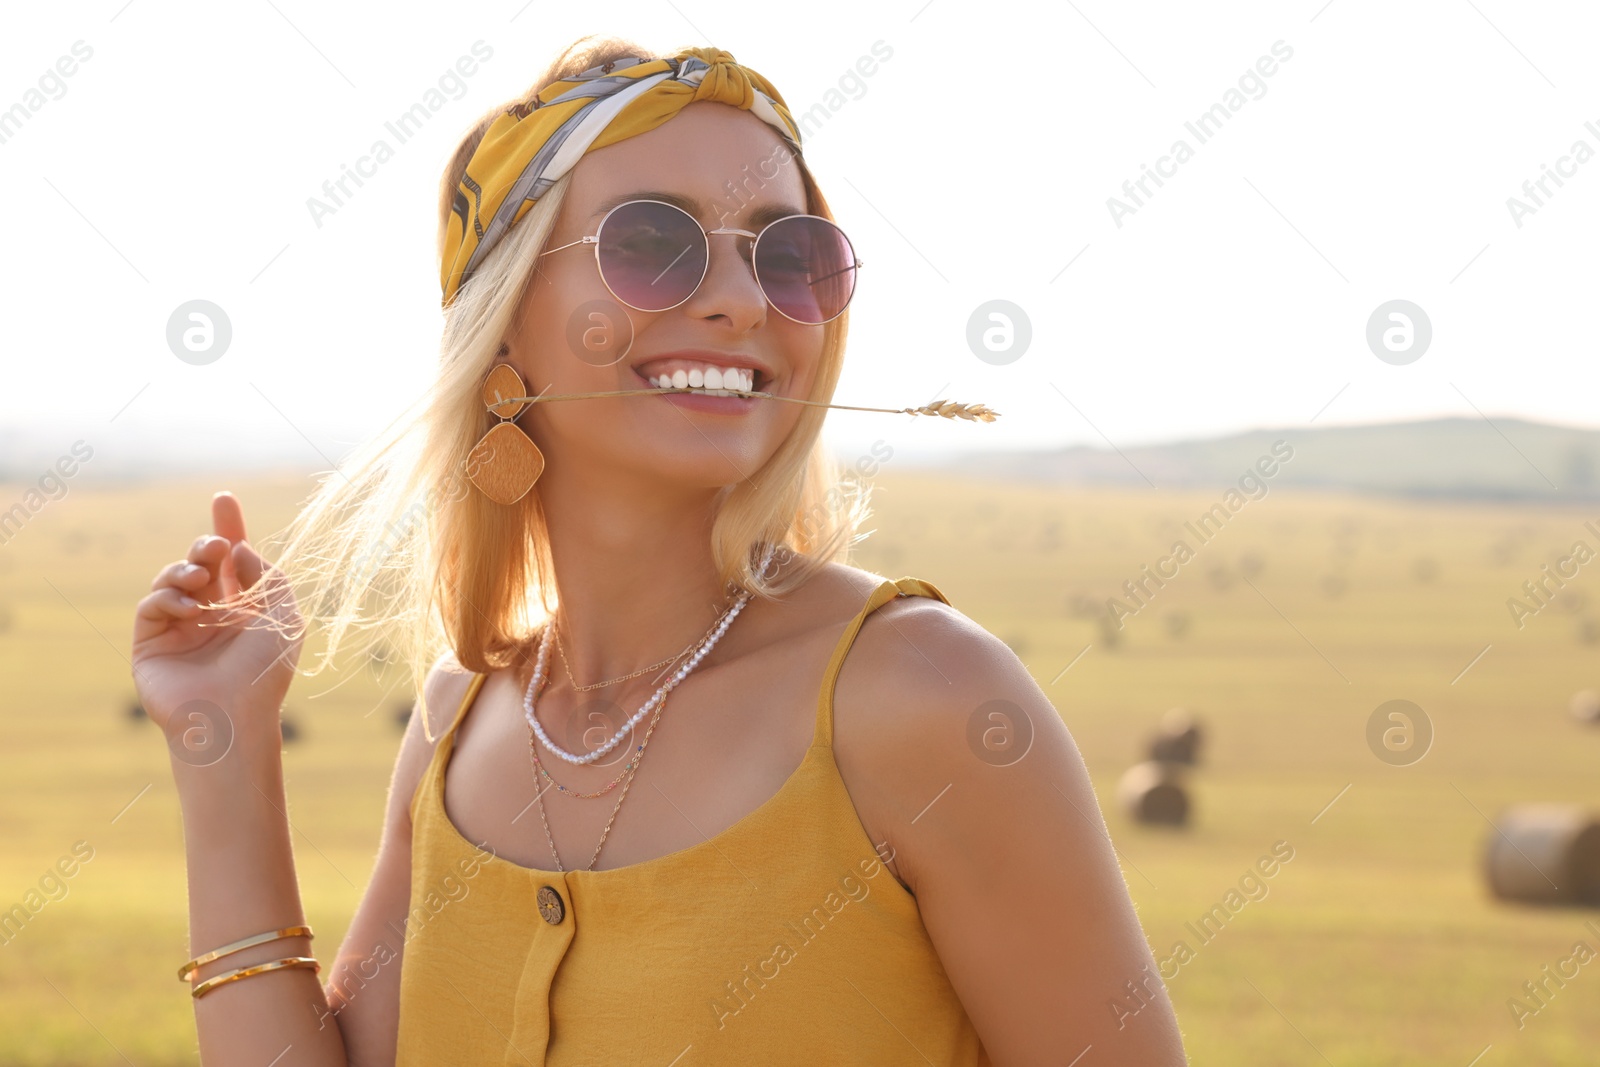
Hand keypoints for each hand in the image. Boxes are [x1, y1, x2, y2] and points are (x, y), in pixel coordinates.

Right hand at [131, 491, 303, 759]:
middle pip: (201, 562)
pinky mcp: (150, 644)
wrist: (232, 716)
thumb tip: (241, 548)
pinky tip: (189, 608)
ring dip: (186, 569)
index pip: (234, 561)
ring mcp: (179, 629)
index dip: (229, 528)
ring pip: (172, 578)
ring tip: (201, 580)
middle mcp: (212, 616)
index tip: (224, 498)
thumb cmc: (264, 672)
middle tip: (216, 546)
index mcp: (246, 610)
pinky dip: (167, 597)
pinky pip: (151, 605)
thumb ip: (268, 577)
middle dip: (207, 545)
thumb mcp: (285, 617)